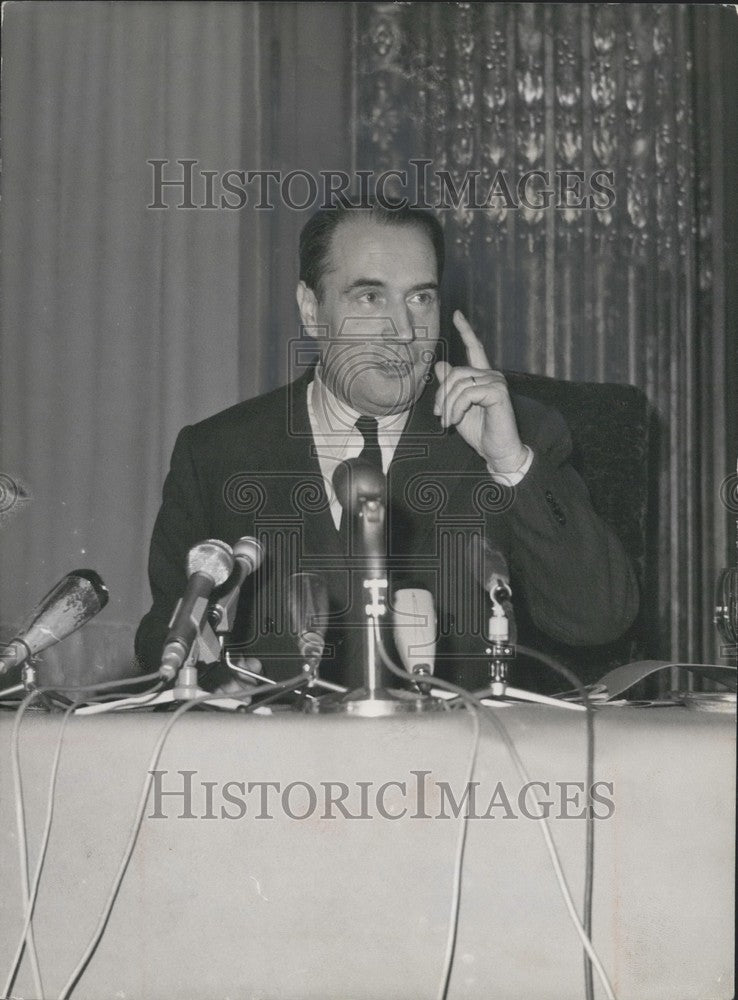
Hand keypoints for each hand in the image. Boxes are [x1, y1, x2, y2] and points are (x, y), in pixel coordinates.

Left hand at [434, 310, 526, 472]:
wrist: (497, 452)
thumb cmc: (480, 432)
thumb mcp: (458, 408)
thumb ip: (451, 387)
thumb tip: (442, 364)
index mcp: (483, 377)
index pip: (475, 349)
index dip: (466, 331)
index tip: (457, 314)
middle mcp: (492, 375)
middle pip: (455, 372)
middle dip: (442, 395)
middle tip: (439, 416)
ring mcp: (497, 382)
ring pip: (459, 383)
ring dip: (448, 406)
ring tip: (447, 422)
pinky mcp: (498, 392)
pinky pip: (466, 393)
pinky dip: (455, 409)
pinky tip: (455, 421)